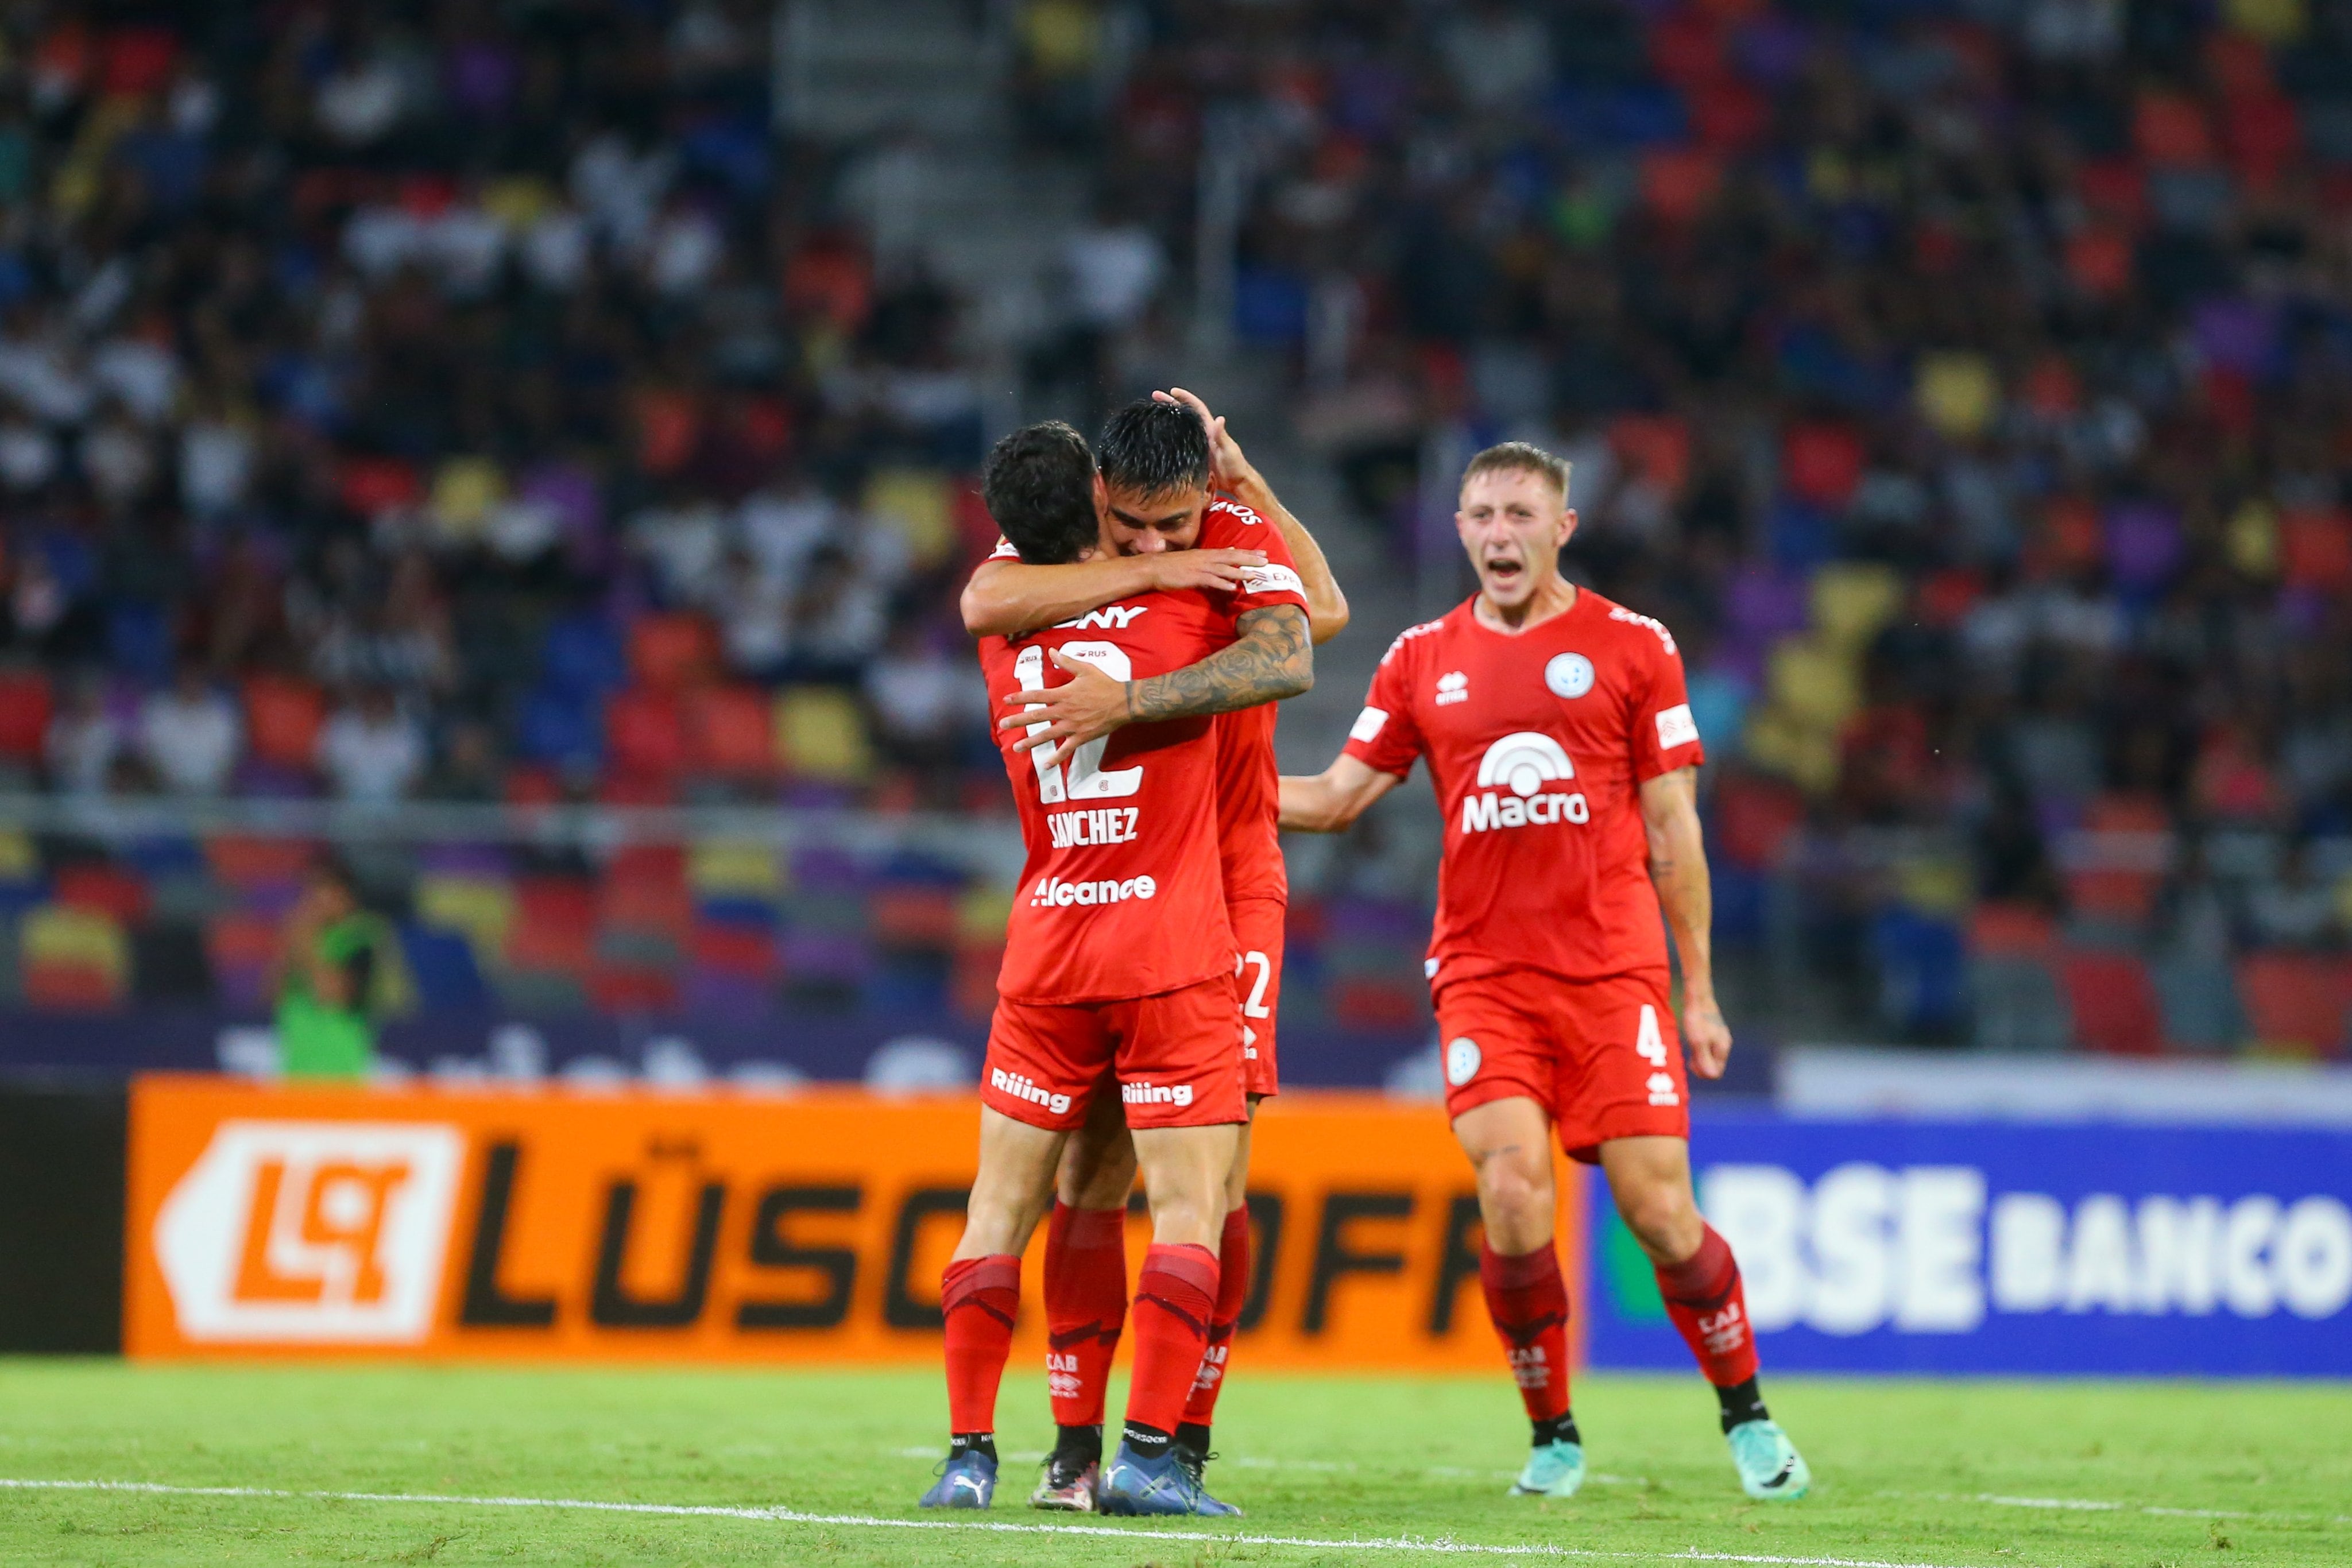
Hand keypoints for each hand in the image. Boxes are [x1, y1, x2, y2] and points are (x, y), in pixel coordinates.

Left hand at [999, 648, 1132, 754]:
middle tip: (1002, 726)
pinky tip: (1046, 765)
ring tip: (1016, 748)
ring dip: (1030, 742)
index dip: (1020, 697)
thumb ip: (1066, 661)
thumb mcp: (1086, 669)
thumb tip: (1051, 651)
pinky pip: (1067, 749)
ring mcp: (1072, 726)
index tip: (1006, 700)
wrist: (1124, 703)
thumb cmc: (1105, 684)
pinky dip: (1056, 758)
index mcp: (1064, 694)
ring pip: (1047, 735)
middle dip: (1018, 721)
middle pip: (1037, 717)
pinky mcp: (1082, 737)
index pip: (1037, 695)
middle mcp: (1065, 711)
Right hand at [1141, 546, 1263, 591]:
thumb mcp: (1195, 557)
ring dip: (1239, 572)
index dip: (1248, 553)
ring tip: (1253, 575)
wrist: (1153, 567)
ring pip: (1224, 569)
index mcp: (1207, 553)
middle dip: (1249, 559)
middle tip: (1266, 561)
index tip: (1263, 553)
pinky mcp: (1193, 577)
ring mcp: (1200, 567)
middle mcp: (1206, 558)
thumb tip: (1229, 551)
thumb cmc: (1173, 564)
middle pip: (1232, 557)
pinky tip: (1232, 588)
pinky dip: (1222, 584)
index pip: (1231, 552)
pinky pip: (1210, 581)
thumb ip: (1213, 556)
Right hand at [1155, 387, 1254, 490]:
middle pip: (1185, 414)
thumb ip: (1222, 435)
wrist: (1236, 482)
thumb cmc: (1235, 465)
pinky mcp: (1195, 455)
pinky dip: (1171, 435)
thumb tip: (1219, 419)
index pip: (1196, 408)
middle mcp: (1203, 433)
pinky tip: (1161, 436)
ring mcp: (1198, 444)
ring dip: (1169, 418)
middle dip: (1171, 404)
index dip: (1186, 398)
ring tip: (1153, 413)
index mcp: (1210, 429)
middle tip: (1155, 397)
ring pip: (1181, 426)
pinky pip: (1181, 441)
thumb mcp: (1228, 449)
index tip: (1172, 391)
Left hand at [1682, 994, 1732, 1079]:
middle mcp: (1724, 1044)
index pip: (1716, 1073)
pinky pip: (1708, 1048)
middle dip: (1700, 1067)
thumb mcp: (1698, 1041)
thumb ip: (1704, 1059)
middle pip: (1714, 1066)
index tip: (1691, 1063)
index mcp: (1722, 1048)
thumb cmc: (1697, 1019)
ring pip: (1710, 1057)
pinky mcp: (1713, 1031)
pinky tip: (1691, 1041)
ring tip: (1689, 1050)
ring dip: (1699, 1058)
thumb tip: (1712, 1076)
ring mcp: (1719, 1037)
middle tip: (1689, 1059)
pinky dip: (1699, 1049)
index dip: (1702, 1073)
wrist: (1698, 997)